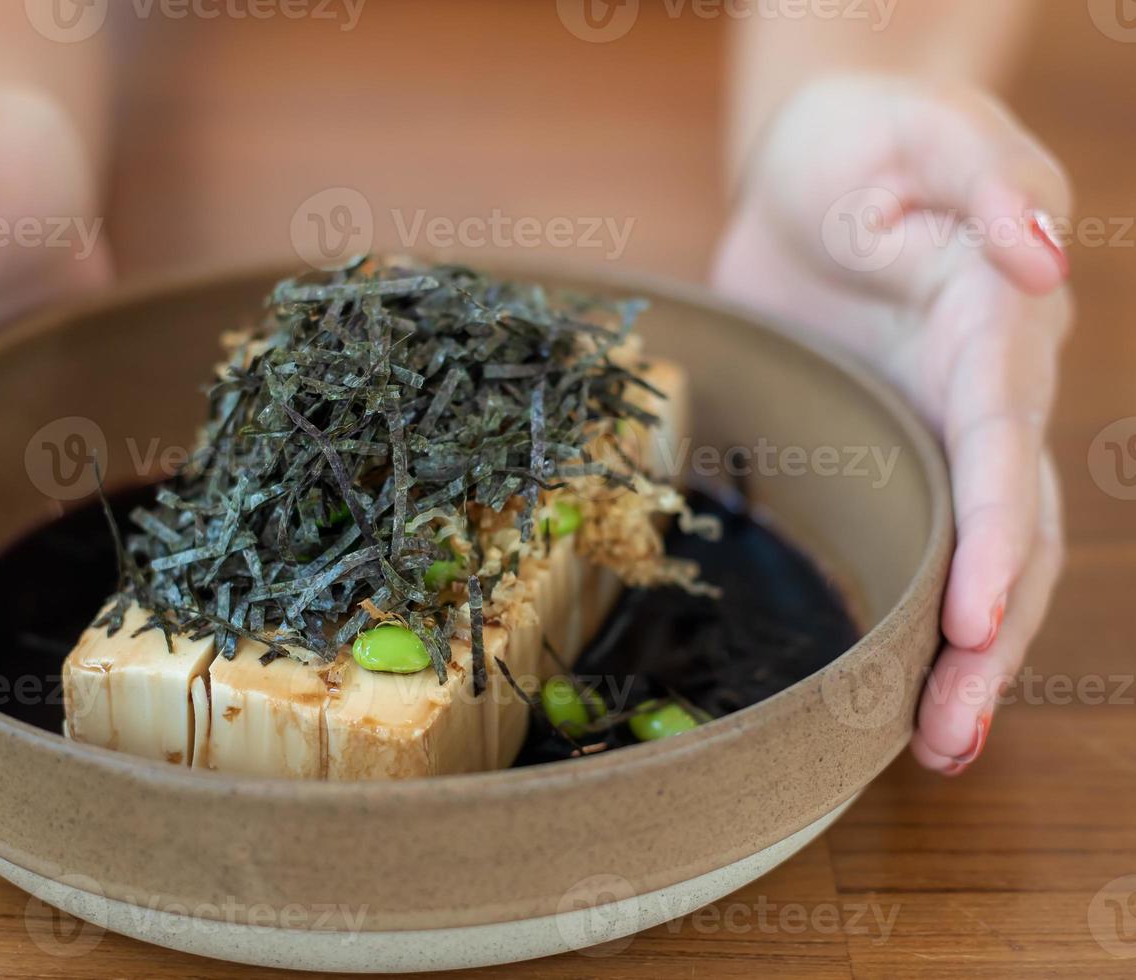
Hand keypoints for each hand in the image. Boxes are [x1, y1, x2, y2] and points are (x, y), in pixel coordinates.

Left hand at [712, 75, 1070, 774]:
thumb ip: (982, 186)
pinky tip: (889, 685)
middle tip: (945, 739)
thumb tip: (1036, 258)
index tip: (974, 622)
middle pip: (1005, 533)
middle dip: (986, 640)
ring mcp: (933, 428)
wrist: (812, 160)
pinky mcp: (881, 446)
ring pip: (969, 556)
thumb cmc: (870, 137)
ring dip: (959, 654)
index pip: (1002, 449)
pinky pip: (909, 538)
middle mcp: (981, 393)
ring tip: (933, 747)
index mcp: (995, 326)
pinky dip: (910, 611)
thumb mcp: (924, 135)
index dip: (994, 540)